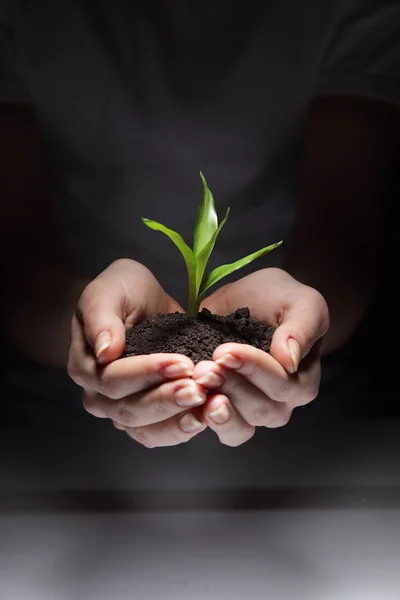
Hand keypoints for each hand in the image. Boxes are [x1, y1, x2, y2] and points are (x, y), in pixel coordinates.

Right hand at [67, 259, 207, 446]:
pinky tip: (206, 418)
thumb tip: (105, 351)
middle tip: (199, 389)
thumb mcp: (110, 290)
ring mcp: (122, 409)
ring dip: (176, 420)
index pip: (112, 379)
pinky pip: (161, 433)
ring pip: (145, 429)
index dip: (147, 373)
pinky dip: (182, 428)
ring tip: (206, 407)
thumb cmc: (123, 290)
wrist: (142, 300)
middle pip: (129, 410)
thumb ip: (101, 317)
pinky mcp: (147, 417)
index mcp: (86, 365)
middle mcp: (99, 395)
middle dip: (166, 400)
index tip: (181, 363)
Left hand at [190, 268, 328, 445]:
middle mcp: (281, 403)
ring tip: (198, 384)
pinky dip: (203, 421)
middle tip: (205, 367)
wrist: (247, 298)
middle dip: (231, 387)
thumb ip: (302, 327)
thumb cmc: (279, 297)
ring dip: (217, 408)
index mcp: (303, 380)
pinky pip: (219, 430)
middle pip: (260, 409)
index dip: (254, 369)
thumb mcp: (301, 301)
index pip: (282, 385)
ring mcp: (251, 411)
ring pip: (240, 428)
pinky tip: (189, 404)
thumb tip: (290, 361)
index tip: (225, 351)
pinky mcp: (224, 411)